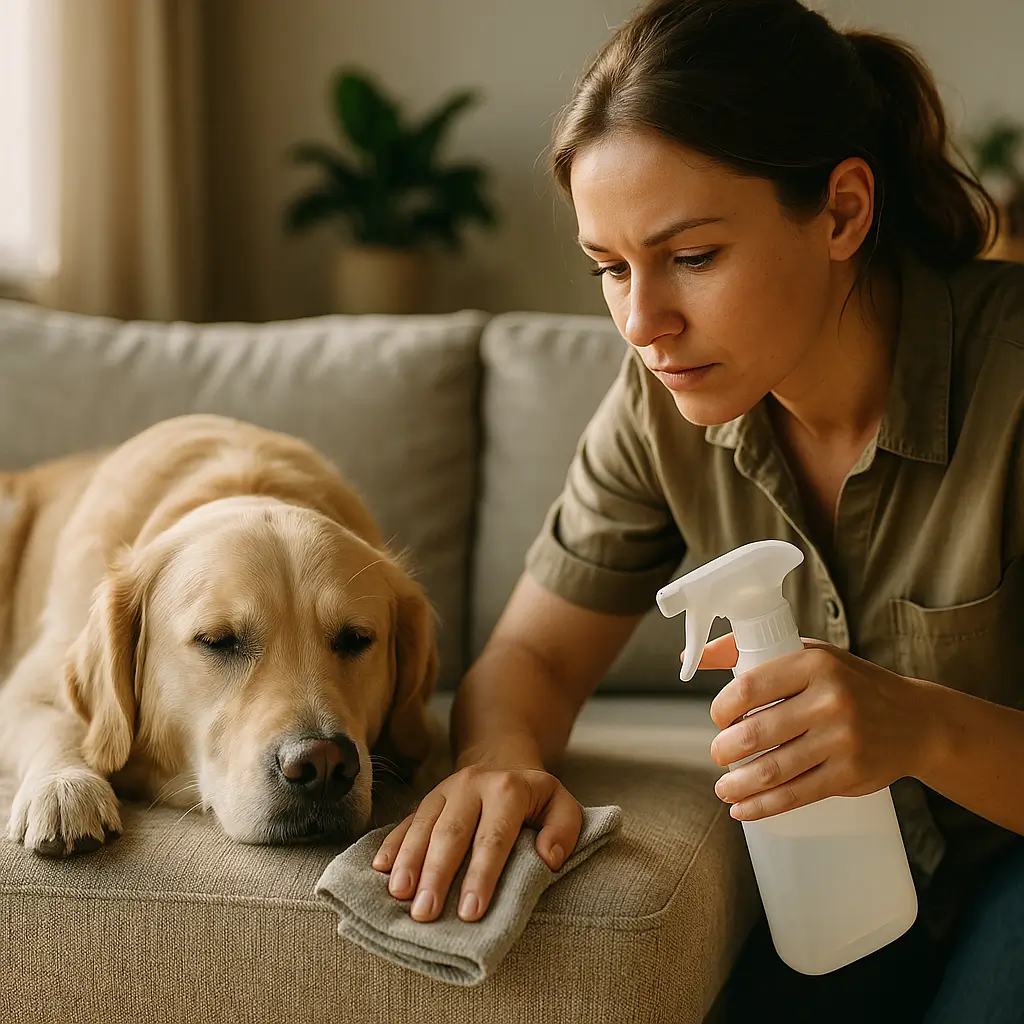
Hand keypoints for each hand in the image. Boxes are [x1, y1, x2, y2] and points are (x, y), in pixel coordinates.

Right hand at [371, 763, 581, 922]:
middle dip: (437, 875)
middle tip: (425, 913)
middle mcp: (472, 785)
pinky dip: (392, 845)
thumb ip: (564, 830)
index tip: (470, 912)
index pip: (494, 836)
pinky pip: (406, 821)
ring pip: (423, 825)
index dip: (482, 875)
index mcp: (508, 789)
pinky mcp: (426, 800)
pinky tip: (380, 868)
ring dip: (409, 861)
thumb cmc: (535, 798)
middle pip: (451, 833)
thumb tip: (548, 858)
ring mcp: (444, 791)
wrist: (502, 760)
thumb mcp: (562, 805)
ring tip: (399, 895)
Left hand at [693, 634, 927, 820]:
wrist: (915, 721)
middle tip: (718, 754)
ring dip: (737, 784)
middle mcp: (830, 701)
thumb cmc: (849, 683)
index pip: (749, 686)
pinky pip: (796, 795)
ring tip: (723, 787)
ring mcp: (842, 740)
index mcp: (814, 665)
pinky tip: (743, 808)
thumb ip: (747, 652)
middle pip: (756, 733)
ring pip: (772, 770)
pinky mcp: (850, 775)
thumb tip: (690, 659)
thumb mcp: (808, 655)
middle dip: (724, 750)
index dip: (722, 708)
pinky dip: (762, 806)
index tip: (718, 718)